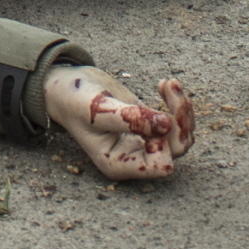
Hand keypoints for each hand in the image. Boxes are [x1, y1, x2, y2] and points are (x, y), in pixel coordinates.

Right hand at [43, 67, 194, 180]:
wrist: (68, 87)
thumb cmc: (76, 100)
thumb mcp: (98, 108)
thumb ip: (130, 119)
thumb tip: (167, 124)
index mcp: (120, 163)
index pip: (160, 165)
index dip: (165, 142)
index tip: (156, 117)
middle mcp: (135, 157)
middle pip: (175, 149)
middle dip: (179, 119)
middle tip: (170, 87)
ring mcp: (144, 142)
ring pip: (180, 136)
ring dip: (181, 109)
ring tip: (168, 83)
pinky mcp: (150, 126)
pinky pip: (176, 123)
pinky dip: (177, 103)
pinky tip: (164, 83)